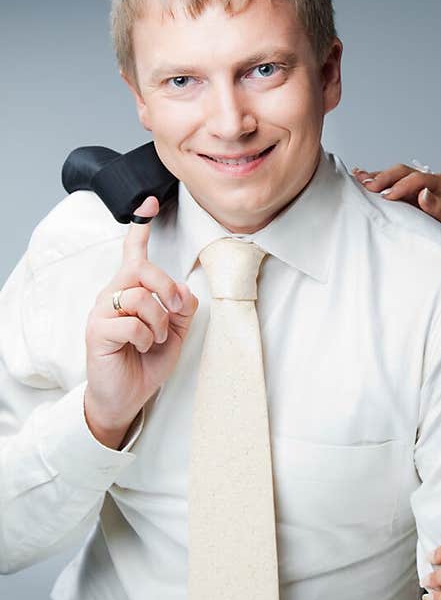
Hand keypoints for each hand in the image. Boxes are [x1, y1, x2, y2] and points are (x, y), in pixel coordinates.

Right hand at [83, 196, 198, 443]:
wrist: (125, 397)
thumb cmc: (145, 362)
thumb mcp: (175, 333)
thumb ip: (182, 309)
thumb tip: (184, 290)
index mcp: (130, 290)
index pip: (134, 253)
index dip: (141, 227)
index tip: (149, 202)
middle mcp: (113, 294)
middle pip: (143, 269)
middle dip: (167, 288)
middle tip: (175, 311)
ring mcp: (102, 311)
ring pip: (141, 297)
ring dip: (159, 323)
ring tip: (154, 339)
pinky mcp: (97, 330)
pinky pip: (133, 323)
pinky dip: (146, 338)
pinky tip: (140, 348)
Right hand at [352, 163, 440, 243]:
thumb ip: (440, 209)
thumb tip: (424, 194)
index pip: (418, 178)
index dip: (401, 185)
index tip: (388, 196)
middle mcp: (427, 181)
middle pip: (403, 172)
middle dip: (385, 178)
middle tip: (370, 187)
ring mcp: (414, 186)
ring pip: (393, 175)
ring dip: (376, 177)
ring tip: (360, 180)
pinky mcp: (404, 193)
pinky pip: (388, 183)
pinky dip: (374, 180)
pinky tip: (361, 178)